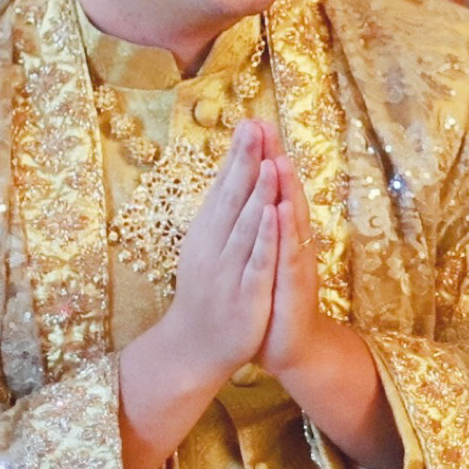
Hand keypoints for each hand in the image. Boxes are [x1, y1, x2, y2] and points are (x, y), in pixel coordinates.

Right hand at [163, 121, 281, 382]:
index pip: (224, 186)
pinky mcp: (245, 294)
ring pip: (246, 225)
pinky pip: (256, 261)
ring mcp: (229, 270)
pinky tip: (272, 214)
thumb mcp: (210, 249)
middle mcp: (214, 246)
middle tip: (255, 124)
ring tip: (267, 160)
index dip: (237, 154)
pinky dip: (264, 237)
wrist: (196, 348)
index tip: (249, 121)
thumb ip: (222, 216)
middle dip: (245, 161)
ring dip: (257, 192)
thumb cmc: (208, 293)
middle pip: (232, 197)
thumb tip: (233, 177)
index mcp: (207, 233)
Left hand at [257, 138, 325, 376]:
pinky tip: (282, 210)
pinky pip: (289, 254)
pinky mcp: (295, 286)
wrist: (292, 346)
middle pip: (283, 193)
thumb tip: (249, 192)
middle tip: (264, 124)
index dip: (261, 156)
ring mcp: (296, 262)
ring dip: (285, 188)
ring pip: (290, 219)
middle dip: (272, 158)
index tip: (251, 122)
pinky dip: (285, 232)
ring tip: (277, 158)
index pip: (269, 188)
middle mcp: (291, 240)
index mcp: (278, 232)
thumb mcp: (261, 257)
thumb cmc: (272, 299)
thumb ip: (259, 224)